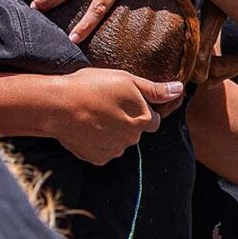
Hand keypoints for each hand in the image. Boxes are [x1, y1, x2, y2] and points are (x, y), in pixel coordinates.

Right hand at [44, 69, 182, 163]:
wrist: (57, 106)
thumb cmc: (91, 86)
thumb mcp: (126, 80)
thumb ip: (155, 89)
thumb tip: (180, 90)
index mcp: (144, 119)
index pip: (154, 118)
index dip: (141, 108)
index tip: (124, 100)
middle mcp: (133, 139)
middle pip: (136, 131)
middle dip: (127, 121)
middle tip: (106, 104)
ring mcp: (114, 151)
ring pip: (120, 141)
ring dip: (112, 131)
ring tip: (94, 114)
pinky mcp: (97, 158)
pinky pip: (104, 150)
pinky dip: (98, 141)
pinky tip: (87, 127)